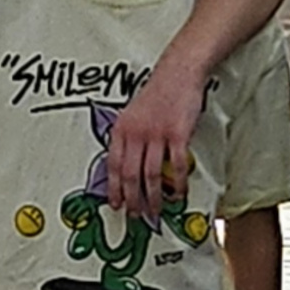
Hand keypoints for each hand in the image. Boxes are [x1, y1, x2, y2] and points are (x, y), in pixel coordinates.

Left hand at [104, 55, 201, 220]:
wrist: (177, 74)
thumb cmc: (156, 95)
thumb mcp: (132, 114)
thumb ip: (128, 138)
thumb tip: (124, 167)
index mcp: (121, 129)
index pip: (111, 165)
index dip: (113, 188)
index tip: (115, 204)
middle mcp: (135, 133)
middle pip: (129, 175)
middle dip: (132, 199)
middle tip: (136, 215)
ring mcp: (156, 134)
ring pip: (151, 175)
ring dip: (153, 197)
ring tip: (155, 210)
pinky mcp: (177, 134)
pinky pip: (175, 166)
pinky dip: (177, 184)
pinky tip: (178, 194)